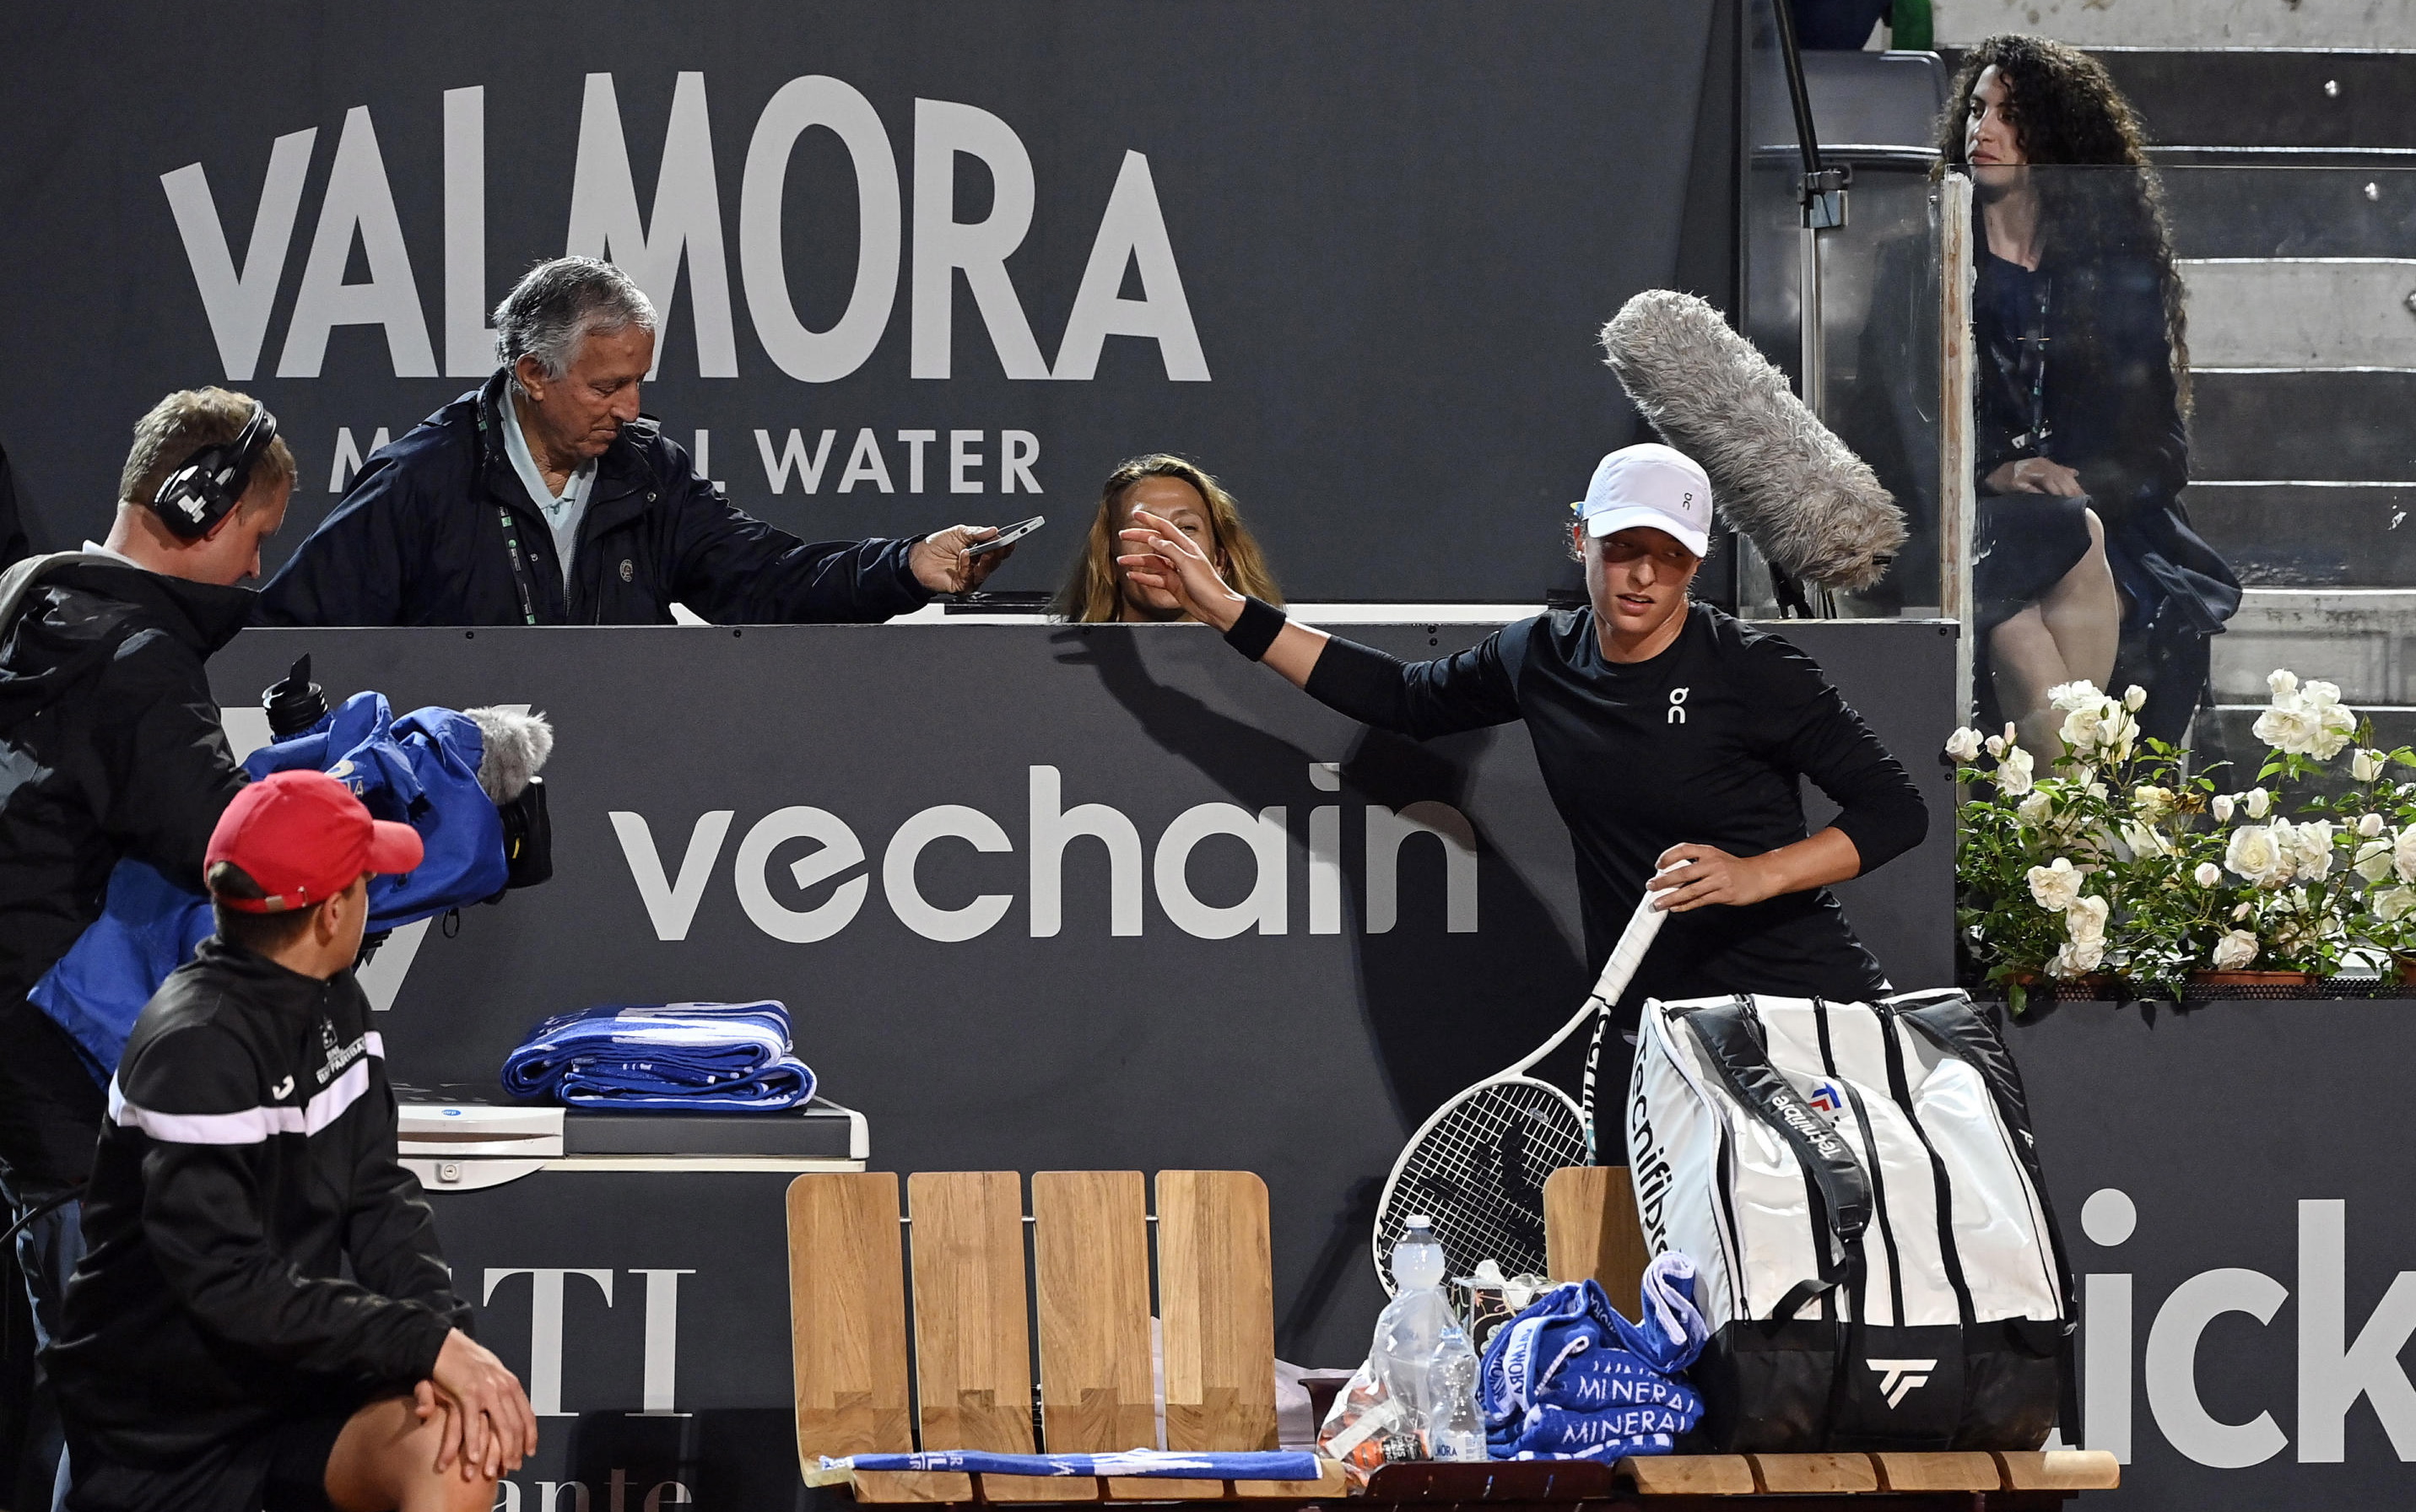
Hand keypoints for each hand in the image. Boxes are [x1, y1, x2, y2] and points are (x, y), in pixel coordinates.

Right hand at [426, 1328, 536, 1479]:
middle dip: (514, 1450)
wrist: (444, 1344)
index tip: (529, 1453)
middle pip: (515, 1425)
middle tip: (511, 1468)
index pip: (527, 1414)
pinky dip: (473, 1443)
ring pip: (498, 1427)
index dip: (530, 1436)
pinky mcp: (468, 1392)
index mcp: (510, 1384)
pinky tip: (474, 1458)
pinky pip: (472, 1423)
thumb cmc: (465, 1361)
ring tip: (492, 1471)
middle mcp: (503, 1387)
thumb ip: (500, 1392)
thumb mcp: (489, 1375)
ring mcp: (487, 1390)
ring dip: (495, 1453)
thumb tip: (510, 1410)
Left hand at [910, 525, 1009, 593]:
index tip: (1011, 539)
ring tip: (984, 551)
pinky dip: (967, 565)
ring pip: (986, 572)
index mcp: (980, 552)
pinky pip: (970, 578)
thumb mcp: (959, 532)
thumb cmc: (937, 546)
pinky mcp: (962, 586)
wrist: (918, 559)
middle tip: (998, 544)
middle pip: (995, 562)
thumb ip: (976, 532)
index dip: (1006, 546)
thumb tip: (993, 531)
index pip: (999, 551)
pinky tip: (963, 556)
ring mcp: (970, 577)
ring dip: (986, 561)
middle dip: (998, 553)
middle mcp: (977, 565)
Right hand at [1116, 509, 1244, 629]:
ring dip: (1137, 560)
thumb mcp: (1187, 562)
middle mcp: (1179, 557)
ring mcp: (1176, 571)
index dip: (1150, 520)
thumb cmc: (1207, 585)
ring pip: (1152, 562)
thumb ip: (1170, 550)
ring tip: (1122, 561)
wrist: (1215, 607)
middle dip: (1138, 538)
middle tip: (1123, 535)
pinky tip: (1132, 575)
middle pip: (1155, 543)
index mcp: (1186, 547)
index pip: (1164, 528)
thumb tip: (1153, 540)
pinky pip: (1154, 579)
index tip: (1136, 514)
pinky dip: (1143, 577)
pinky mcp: (1173, 585)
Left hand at [1648, 845, 1781, 912]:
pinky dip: (1685, 906)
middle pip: (1683, 873)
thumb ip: (1697, 863)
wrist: (1760, 876)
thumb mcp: (1716, 858)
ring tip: (1658, 903)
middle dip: (1663, 881)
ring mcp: (1719, 880)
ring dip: (1671, 898)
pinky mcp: (1724, 894)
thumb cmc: (1734, 868)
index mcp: (1709, 851)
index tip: (1658, 865)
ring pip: (1690, 890)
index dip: (1668, 856)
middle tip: (1650, 886)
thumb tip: (1671, 875)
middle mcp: (1713, 864)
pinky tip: (1675, 909)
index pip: (1684, 849)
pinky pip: (1700, 901)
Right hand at [1986, 457, 2083, 496]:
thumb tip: (2075, 473)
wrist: (1996, 475)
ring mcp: (2026, 472)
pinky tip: (2046, 500)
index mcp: (2045, 463)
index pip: (2064, 474)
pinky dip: (2039, 493)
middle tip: (2077, 502)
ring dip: (2058, 491)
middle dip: (2069, 489)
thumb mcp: (2038, 470)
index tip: (2083, 497)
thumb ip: (2056, 471)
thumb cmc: (2019, 475)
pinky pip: (2029, 487)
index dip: (2074, 485)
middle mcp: (2037, 465)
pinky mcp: (2015, 481)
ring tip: (2066, 502)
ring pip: (2047, 480)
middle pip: (2058, 476)